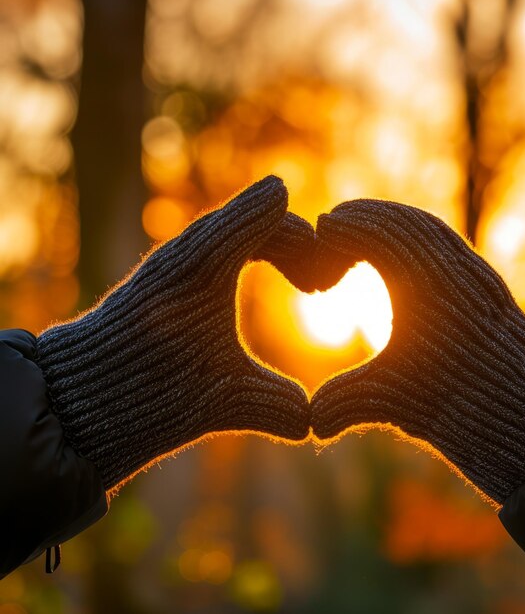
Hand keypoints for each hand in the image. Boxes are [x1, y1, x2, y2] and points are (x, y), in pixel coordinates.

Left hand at [36, 176, 310, 491]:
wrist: (81, 399)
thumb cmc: (151, 391)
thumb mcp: (224, 397)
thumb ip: (274, 403)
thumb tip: (312, 423)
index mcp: (206, 263)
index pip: (267, 220)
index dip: (304, 243)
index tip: (325, 279)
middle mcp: (186, 252)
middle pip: (251, 221)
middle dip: (291, 241)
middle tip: (318, 280)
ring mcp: (172, 263)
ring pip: (230, 233)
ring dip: (267, 245)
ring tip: (299, 279)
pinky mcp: (163, 281)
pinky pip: (211, 249)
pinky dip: (242, 256)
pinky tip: (253, 284)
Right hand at [307, 200, 524, 503]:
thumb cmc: (464, 405)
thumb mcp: (396, 400)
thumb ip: (345, 403)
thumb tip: (312, 422)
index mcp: (426, 282)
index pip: (378, 232)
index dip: (342, 230)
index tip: (319, 234)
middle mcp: (455, 267)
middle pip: (404, 220)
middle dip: (363, 218)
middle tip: (332, 223)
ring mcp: (475, 273)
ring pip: (428, 228)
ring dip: (391, 224)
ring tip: (360, 234)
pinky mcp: (485, 286)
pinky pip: (447, 244)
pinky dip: (416, 237)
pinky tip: (401, 258)